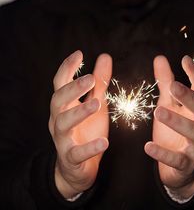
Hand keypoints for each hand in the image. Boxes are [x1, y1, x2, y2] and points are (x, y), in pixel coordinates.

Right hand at [48, 50, 111, 197]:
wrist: (76, 168)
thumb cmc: (85, 130)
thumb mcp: (95, 103)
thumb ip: (99, 82)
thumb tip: (105, 56)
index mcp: (64, 105)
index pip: (60, 83)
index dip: (67, 68)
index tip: (79, 54)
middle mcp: (58, 119)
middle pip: (58, 100)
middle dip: (72, 88)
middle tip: (90, 78)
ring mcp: (62, 139)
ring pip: (63, 124)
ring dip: (79, 112)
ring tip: (97, 104)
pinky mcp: (70, 158)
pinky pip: (77, 153)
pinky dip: (89, 148)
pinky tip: (104, 142)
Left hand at [145, 55, 193, 198]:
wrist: (179, 165)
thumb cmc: (175, 127)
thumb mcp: (169, 102)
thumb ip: (165, 82)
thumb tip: (160, 58)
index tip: (185, 60)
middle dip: (190, 97)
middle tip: (173, 86)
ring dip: (178, 122)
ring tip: (158, 112)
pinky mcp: (186, 163)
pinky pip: (177, 159)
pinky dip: (163, 153)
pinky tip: (148, 146)